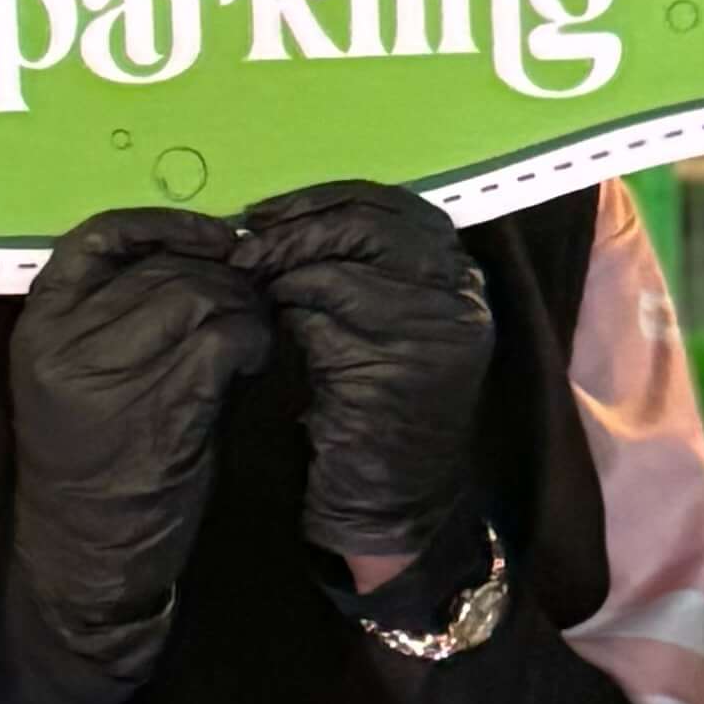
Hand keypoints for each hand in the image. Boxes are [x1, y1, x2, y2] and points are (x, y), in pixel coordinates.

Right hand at [4, 211, 270, 685]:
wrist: (81, 555)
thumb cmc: (91, 462)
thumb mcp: (82, 373)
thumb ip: (124, 314)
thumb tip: (204, 259)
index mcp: (41, 320)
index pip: (101, 235)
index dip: (166, 227)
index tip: (212, 237)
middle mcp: (66, 337)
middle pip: (165, 268)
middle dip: (223, 277)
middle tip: (251, 303)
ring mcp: (109, 372)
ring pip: (200, 296)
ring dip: (244, 309)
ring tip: (254, 337)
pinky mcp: (159, 407)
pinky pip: (223, 341)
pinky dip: (252, 342)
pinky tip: (255, 363)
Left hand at [238, 181, 495, 590]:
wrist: (390, 503)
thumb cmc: (369, 411)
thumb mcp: (375, 320)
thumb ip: (351, 265)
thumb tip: (274, 219)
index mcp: (456, 273)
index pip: (388, 204)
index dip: (320, 201)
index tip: (266, 214)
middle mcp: (459, 292)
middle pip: (366, 225)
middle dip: (294, 231)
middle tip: (245, 249)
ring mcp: (435, 326)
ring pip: (338, 266)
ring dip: (282, 274)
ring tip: (252, 290)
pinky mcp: (400, 361)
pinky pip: (323, 314)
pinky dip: (286, 316)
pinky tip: (270, 333)